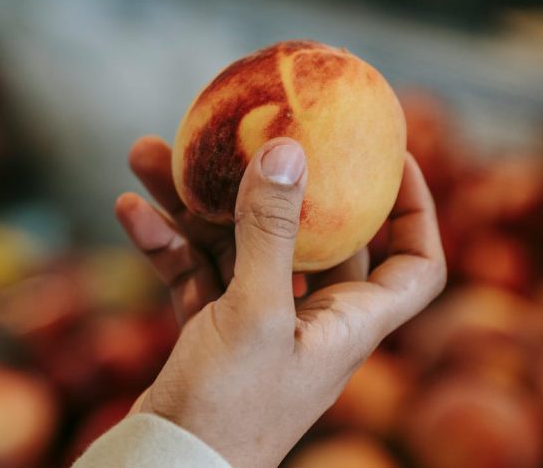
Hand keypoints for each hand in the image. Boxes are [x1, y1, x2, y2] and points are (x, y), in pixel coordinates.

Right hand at [115, 136, 445, 467]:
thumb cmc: (230, 409)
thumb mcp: (255, 313)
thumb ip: (272, 232)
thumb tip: (288, 151)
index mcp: (349, 320)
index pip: (412, 263)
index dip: (414, 208)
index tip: (389, 155)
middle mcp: (309, 317)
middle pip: (306, 234)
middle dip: (268, 181)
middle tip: (245, 133)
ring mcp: (257, 322)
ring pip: (234, 244)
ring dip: (194, 203)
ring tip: (152, 154)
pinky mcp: (210, 329)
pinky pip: (192, 270)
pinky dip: (163, 241)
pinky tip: (129, 211)